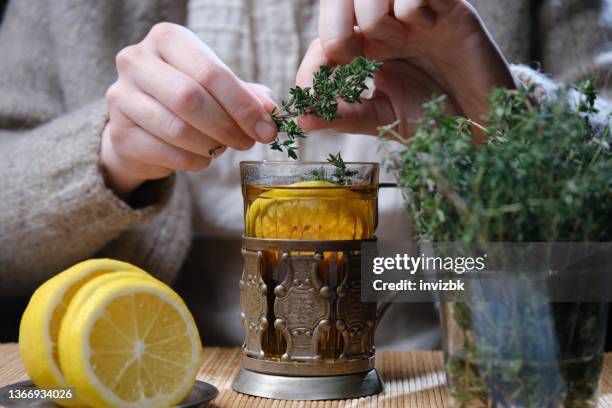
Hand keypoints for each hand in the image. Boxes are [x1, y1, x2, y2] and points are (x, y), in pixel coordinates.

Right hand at [101, 23, 277, 196]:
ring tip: (223, 148)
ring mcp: (121, 96)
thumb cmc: (187, 98)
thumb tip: (270, 112)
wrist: (143, 124)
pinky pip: (166, 153)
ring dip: (211, 146)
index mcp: (167, 39)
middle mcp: (136, 60)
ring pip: (177, 129)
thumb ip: (247, 96)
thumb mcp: (219, 88)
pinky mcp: (119, 133)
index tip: (265, 129)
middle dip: (227, 126)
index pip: (210, 71)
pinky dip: (194, 161)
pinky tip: (203, 158)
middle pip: (190, 98)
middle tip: (248, 142)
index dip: (242, 105)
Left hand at [296, 0, 514, 137]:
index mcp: (365, 51)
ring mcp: (412, 12)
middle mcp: (384, 25)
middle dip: (336, 32)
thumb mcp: (381, 120)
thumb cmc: (434, 119)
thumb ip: (342, 116)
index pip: (323, 38)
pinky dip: (413, 10)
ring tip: (400, 43)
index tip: (317, 87)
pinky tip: (430, 27)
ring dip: (376, 21)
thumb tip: (299, 120)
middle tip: (355, 57)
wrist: (485, 121)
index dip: (315, 60)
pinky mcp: (446, 3)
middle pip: (337, 0)